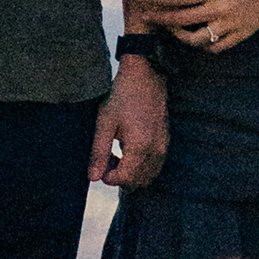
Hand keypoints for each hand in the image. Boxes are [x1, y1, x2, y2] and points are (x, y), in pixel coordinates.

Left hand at [89, 58, 168, 187]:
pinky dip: (140, 166)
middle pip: (138, 182)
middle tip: (105, 160)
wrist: (145, 76)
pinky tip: (127, 150)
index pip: (125, 179)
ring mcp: (163, 147)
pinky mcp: (165, 142)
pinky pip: (154, 165)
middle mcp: (155, 151)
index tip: (99, 167)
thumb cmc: (122, 96)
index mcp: (140, 147)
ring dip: (130, 173)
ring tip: (115, 155)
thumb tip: (93, 178)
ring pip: (147, 176)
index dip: (109, 178)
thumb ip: (99, 153)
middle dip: (119, 177)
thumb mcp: (104, 123)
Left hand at [145, 0, 258, 54]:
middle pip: (184, 21)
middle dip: (162, 20)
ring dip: (181, 37)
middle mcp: (222, 10)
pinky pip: (218, 47)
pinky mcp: (242, 35)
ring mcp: (232, 25)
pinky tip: (197, 39)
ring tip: (172, 31)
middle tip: (147, 17)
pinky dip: (205, 46)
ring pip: (198, 40)